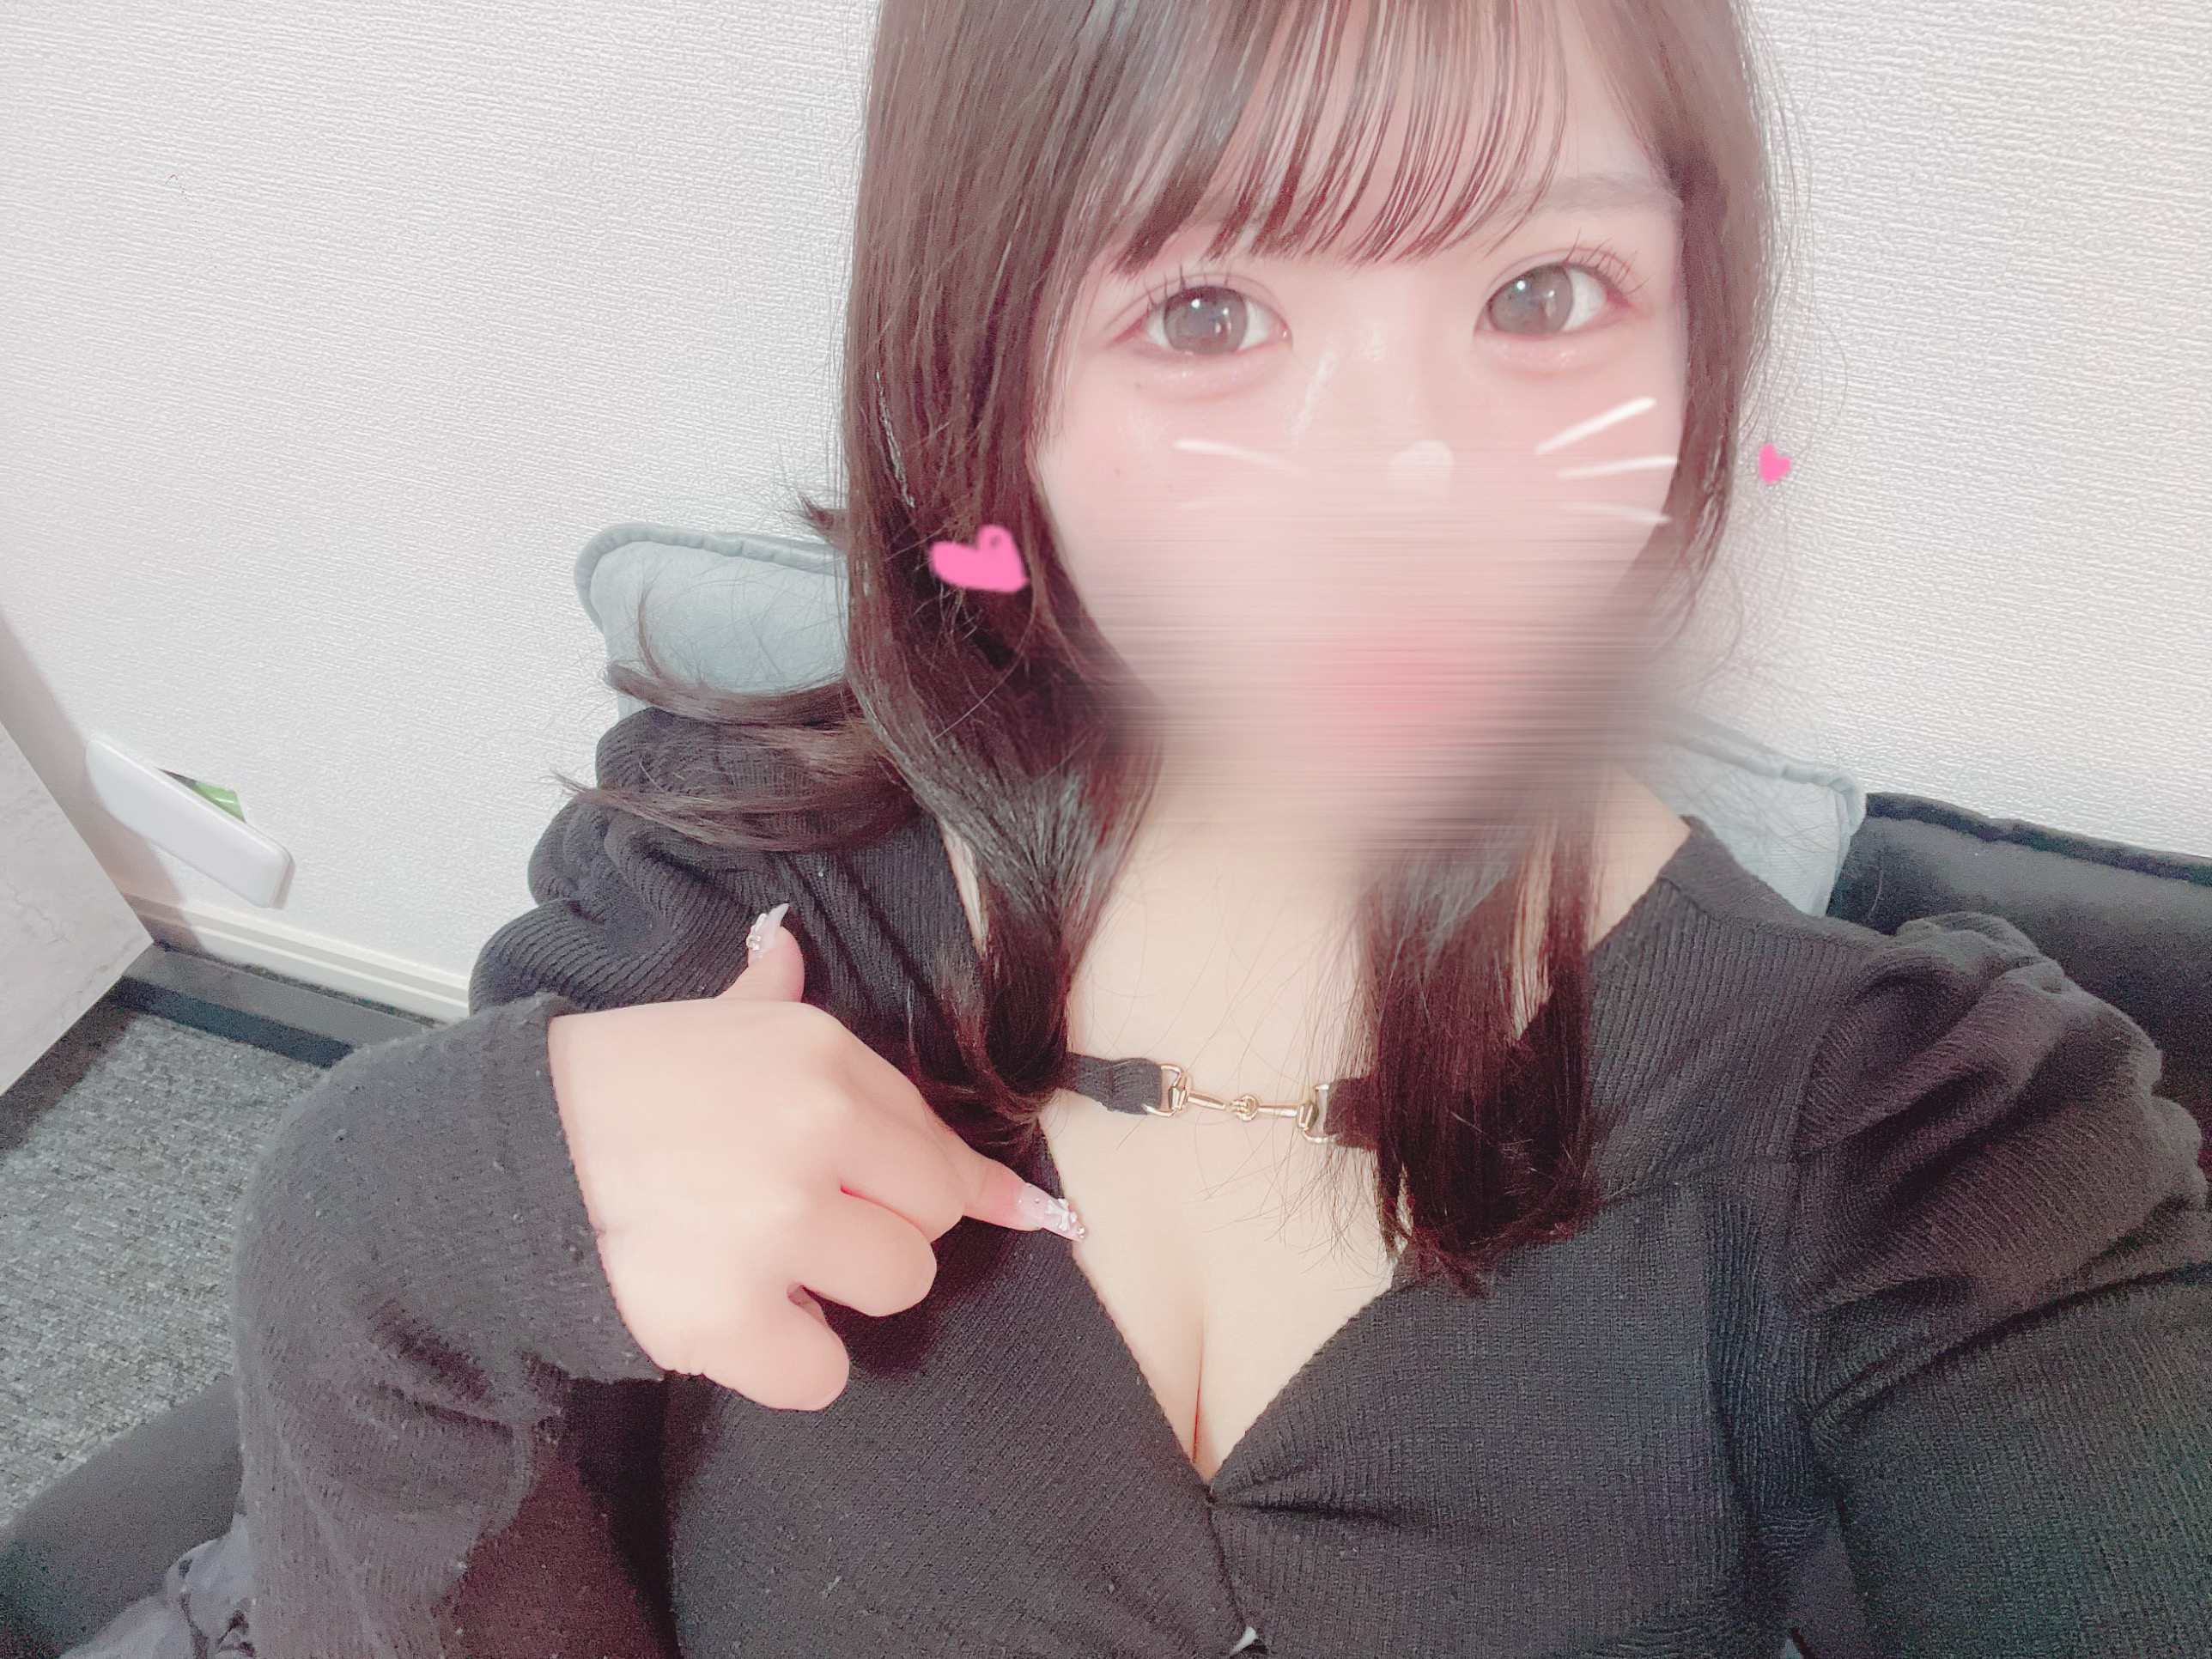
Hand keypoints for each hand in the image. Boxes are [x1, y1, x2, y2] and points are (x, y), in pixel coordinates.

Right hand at [546, 904, 1081, 1409]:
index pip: (940, 1137)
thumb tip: (787, 939)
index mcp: (820, 1056)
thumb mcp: (700, 1021)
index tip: (1021, 1213)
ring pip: (893, 1287)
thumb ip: (766, 994)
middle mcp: (815, 1131)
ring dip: (837, 1293)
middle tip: (800, 1224)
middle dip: (878, 1231)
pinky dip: (786, 1363)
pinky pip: (821, 1373)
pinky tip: (736, 1323)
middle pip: (931, 1218)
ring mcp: (776, 1226)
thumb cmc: (609, 1087)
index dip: (971, 1185)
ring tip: (760, 1263)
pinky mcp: (729, 1316)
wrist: (506, 1156)